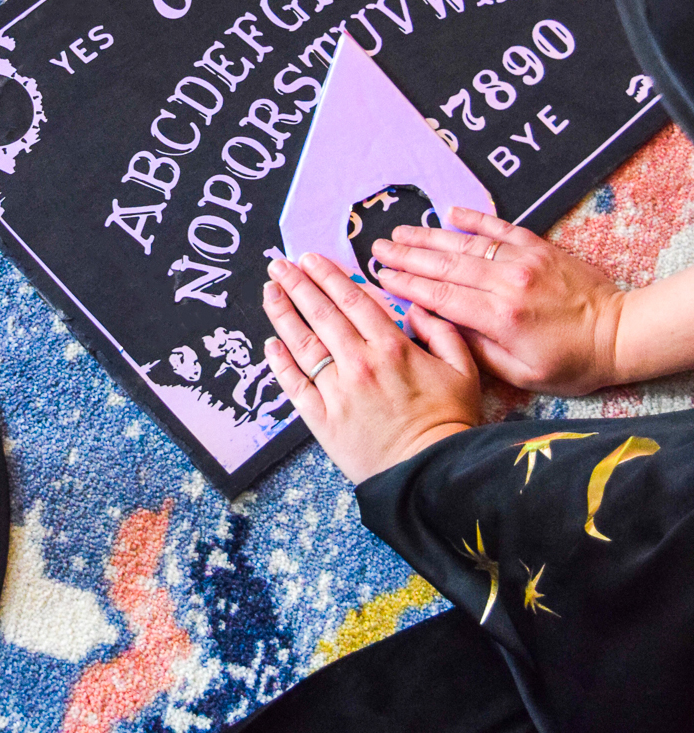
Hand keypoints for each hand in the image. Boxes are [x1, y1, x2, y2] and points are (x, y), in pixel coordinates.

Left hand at [261, 252, 479, 483]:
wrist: (430, 473)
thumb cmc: (449, 421)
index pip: (352, 299)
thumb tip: (418, 307)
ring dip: (282, 314)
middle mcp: (359, 363)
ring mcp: (336, 391)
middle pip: (321, 314)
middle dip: (297, 284)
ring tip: (269, 292)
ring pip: (302, 344)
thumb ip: (442, 331)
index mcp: (392, 347)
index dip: (328, 275)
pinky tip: (270, 343)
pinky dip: (280, 362)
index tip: (310, 259)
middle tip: (279, 265)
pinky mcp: (322, 419)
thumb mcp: (463, 370)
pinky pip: (295, 384)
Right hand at [371, 206, 623, 396]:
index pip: (440, 297)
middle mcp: (507, 282)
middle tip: (376, 248)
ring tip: (399, 232)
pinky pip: (498, 228)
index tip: (380, 276)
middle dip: (406, 256)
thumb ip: (478, 351)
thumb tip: (441, 327)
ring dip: (428, 237)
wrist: (621, 333)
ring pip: (465, 245)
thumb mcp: (521, 374)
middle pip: (444, 266)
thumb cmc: (572, 363)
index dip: (406, 285)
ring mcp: (523, 260)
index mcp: (500, 317)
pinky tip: (449, 212)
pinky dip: (473, 219)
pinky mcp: (538, 247)